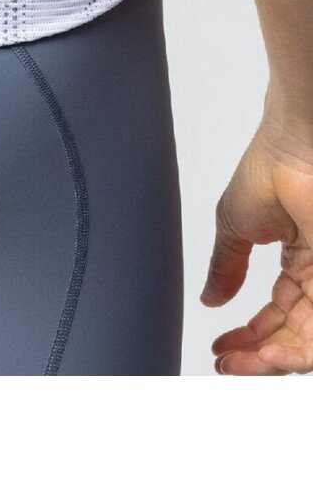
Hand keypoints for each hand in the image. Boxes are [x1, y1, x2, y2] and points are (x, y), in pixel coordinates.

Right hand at [202, 119, 312, 374]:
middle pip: (291, 335)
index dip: (248, 337)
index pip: (275, 314)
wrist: (295, 147)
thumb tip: (211, 296)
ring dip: (271, 362)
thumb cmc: (271, 167)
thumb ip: (225, 266)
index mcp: (298, 260)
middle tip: (228, 365)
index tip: (223, 350)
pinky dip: (293, 353)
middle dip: (257, 357)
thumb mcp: (234, 225)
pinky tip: (266, 358)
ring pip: (306, 342)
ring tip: (241, 366)